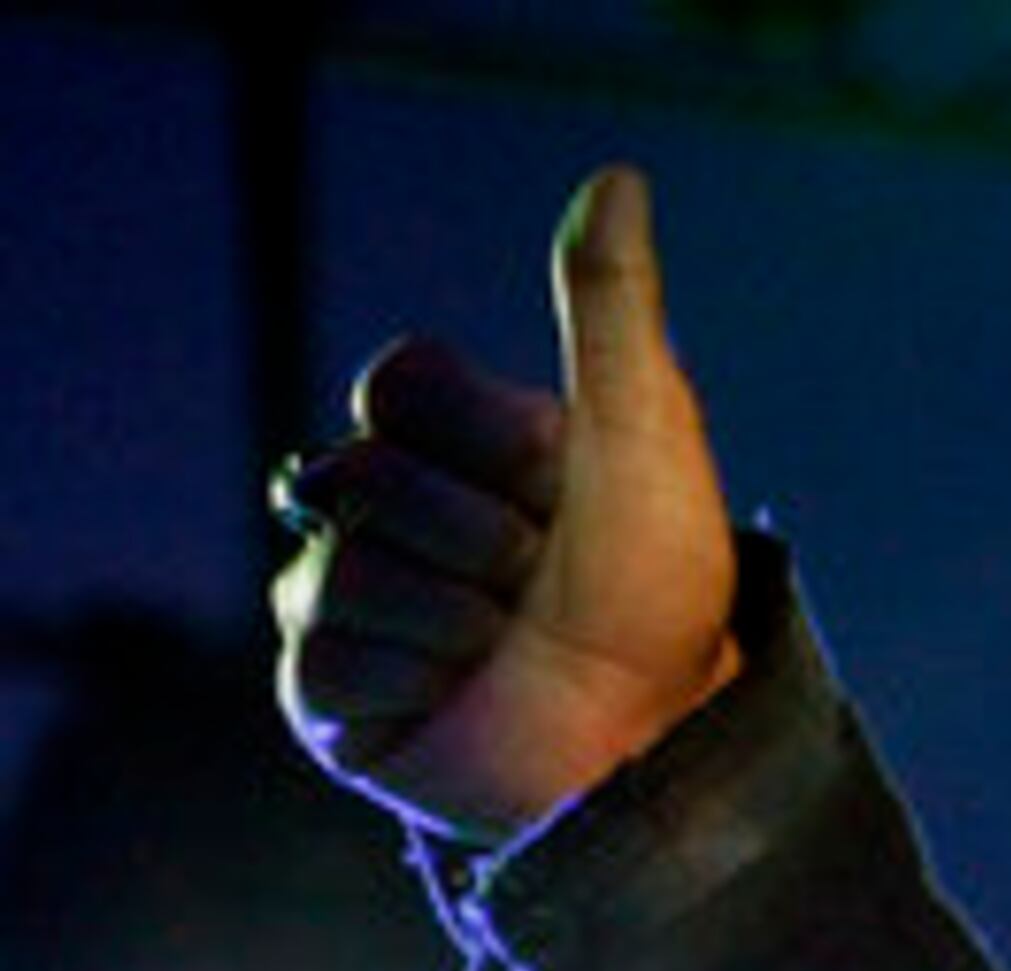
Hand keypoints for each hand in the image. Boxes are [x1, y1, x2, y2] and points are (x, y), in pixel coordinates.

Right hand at [272, 167, 739, 846]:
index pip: (397, 381)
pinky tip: (466, 693)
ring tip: (514, 646)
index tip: (561, 483)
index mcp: (450, 440)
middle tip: (545, 584)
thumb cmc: (663, 591)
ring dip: (460, 614)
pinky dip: (420, 677)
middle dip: (484, 536)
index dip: (490, 437)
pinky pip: (326, 656)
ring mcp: (344, 601)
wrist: (666, 736)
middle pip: (363, 473)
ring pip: (341, 569)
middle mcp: (381, 510)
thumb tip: (619, 177)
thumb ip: (614, 310)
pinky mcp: (328, 696)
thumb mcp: (646, 435)